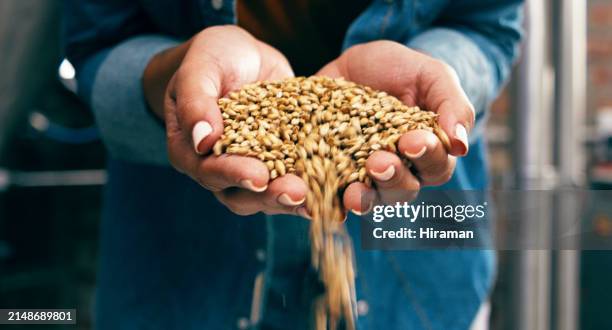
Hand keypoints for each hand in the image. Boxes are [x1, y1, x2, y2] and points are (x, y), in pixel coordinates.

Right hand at [143, 25, 307, 215]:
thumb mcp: (201, 68)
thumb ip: (196, 101)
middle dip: (269, 195)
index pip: (209, 170)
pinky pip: (297, 180)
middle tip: (296, 192)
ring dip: (294, 199)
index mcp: (190, 151)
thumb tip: (203, 140)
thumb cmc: (213, 57)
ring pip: (269, 196)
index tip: (258, 176)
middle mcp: (219, 169)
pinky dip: (316, 187)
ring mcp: (253, 168)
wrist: (242, 55)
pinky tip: (338, 188)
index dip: (233, 174)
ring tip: (318, 199)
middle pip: (241, 194)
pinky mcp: (283, 162)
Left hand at [317, 40, 474, 213]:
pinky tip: (320, 202)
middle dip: (392, 177)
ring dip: (364, 197)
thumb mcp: (431, 75)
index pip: (436, 167)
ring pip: (370, 199)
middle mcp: (399, 171)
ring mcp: (363, 175)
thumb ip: (452, 105)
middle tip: (379, 161)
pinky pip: (332, 195)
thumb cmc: (401, 69)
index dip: (426, 157)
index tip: (413, 140)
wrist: (354, 63)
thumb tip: (461, 146)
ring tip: (354, 189)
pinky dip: (328, 200)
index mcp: (428, 153)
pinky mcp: (332, 172)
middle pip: (403, 190)